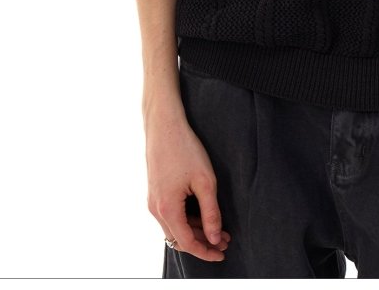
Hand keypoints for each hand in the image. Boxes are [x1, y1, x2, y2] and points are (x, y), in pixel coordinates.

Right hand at [145, 109, 230, 261]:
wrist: (164, 125)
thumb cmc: (185, 149)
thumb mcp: (205, 181)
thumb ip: (211, 213)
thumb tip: (214, 238)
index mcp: (167, 209)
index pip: (187, 242)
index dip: (206, 251)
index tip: (222, 253)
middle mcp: (155, 209)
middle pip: (180, 238)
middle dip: (203, 242)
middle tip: (225, 239)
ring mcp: (153, 200)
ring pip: (175, 227)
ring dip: (195, 230)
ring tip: (218, 227)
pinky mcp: (155, 192)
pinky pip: (170, 215)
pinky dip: (186, 219)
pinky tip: (203, 213)